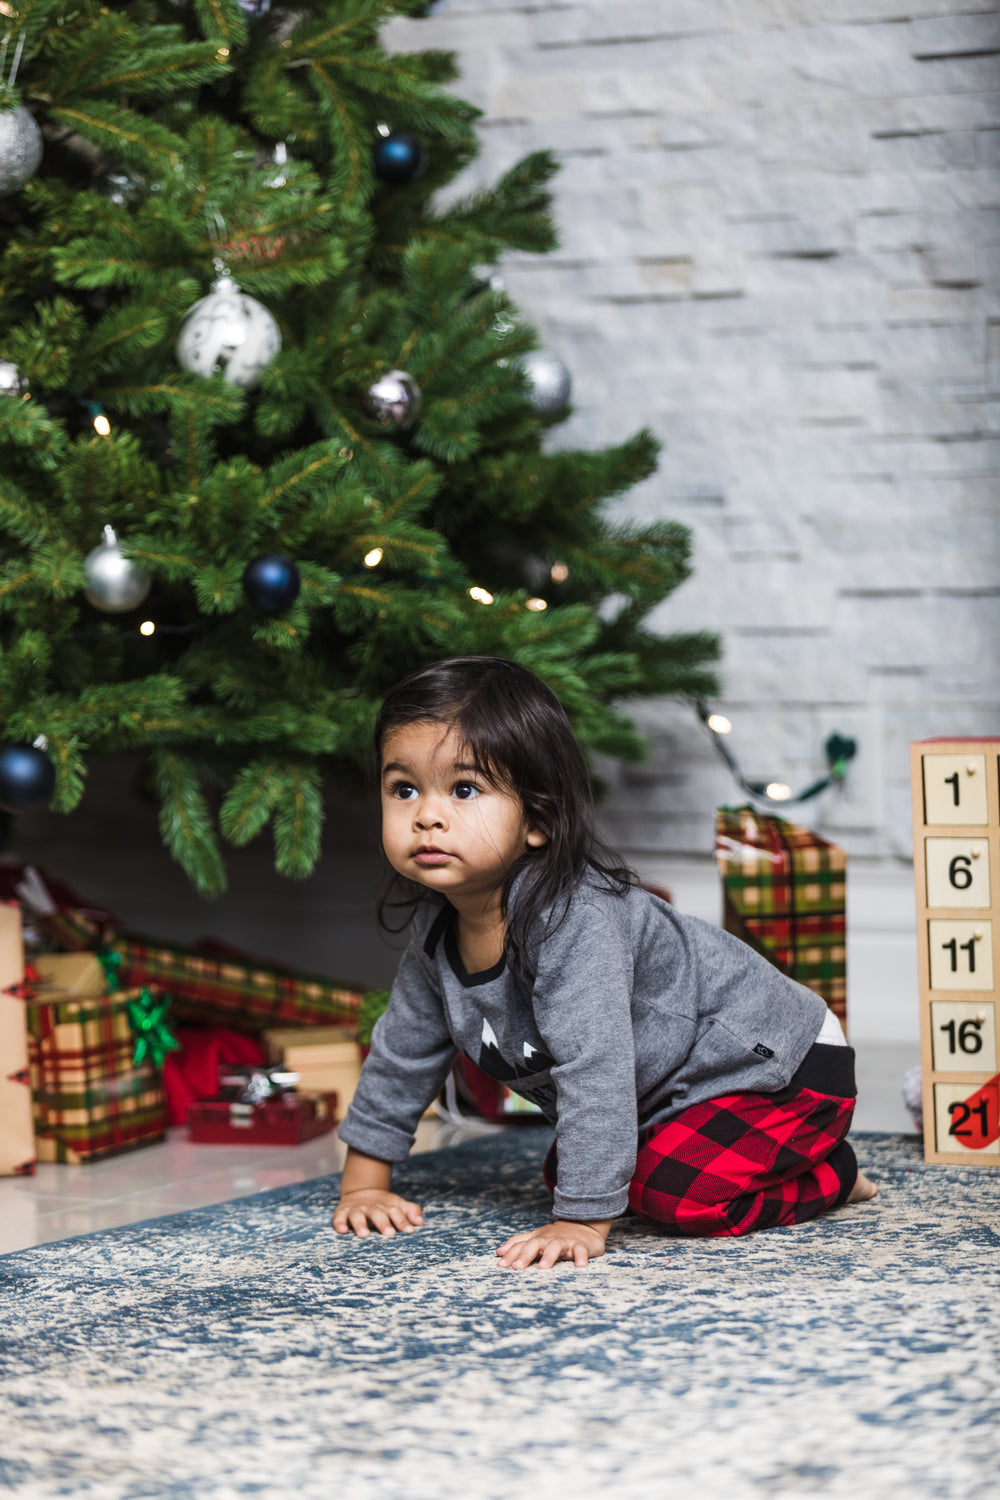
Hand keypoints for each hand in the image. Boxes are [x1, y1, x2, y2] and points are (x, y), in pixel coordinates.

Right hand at [332, 1188, 423, 1238]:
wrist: (362, 1192)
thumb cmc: (384, 1206)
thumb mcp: (398, 1205)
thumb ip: (411, 1211)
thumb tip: (421, 1222)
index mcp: (387, 1206)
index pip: (396, 1212)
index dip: (403, 1221)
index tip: (410, 1231)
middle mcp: (372, 1207)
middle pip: (377, 1213)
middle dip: (383, 1223)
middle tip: (389, 1234)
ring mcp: (356, 1209)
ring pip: (357, 1215)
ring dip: (360, 1224)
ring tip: (364, 1235)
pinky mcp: (342, 1212)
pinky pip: (339, 1217)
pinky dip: (339, 1223)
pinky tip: (342, 1231)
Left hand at [496, 1218, 610, 1269]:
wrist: (584, 1226)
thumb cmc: (556, 1236)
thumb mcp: (536, 1238)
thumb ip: (518, 1243)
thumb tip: (498, 1252)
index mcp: (537, 1238)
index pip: (521, 1245)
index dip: (510, 1254)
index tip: (501, 1265)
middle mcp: (549, 1239)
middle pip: (535, 1244)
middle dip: (525, 1255)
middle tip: (517, 1267)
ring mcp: (565, 1241)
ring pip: (555, 1246)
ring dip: (549, 1256)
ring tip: (543, 1268)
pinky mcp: (581, 1245)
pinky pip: (581, 1250)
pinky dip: (580, 1257)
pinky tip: (580, 1266)